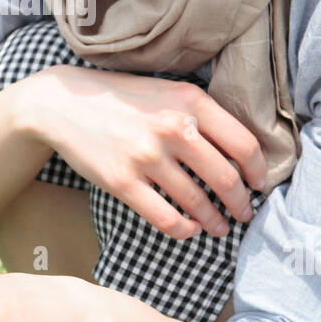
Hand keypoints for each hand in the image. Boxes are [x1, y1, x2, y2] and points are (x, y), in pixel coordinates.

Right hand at [26, 64, 266, 240]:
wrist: (63, 103)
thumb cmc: (122, 98)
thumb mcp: (167, 91)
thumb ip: (201, 115)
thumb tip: (238, 152)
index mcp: (190, 101)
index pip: (243, 144)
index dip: (257, 171)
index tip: (258, 184)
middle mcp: (173, 128)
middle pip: (226, 179)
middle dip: (241, 203)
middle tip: (244, 213)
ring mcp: (146, 156)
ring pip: (197, 202)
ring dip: (214, 220)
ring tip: (219, 226)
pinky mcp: (123, 181)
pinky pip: (165, 218)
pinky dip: (184, 230)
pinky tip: (189, 229)